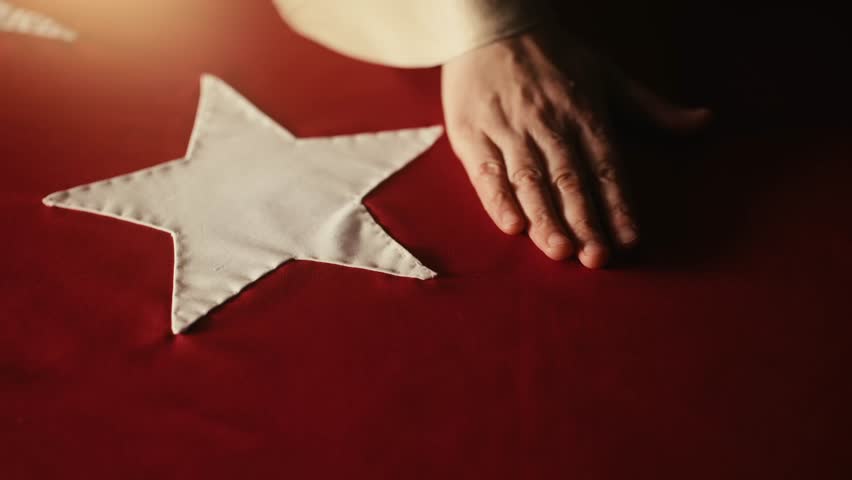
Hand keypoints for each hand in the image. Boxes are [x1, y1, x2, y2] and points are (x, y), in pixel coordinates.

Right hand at [441, 26, 710, 267]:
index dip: (619, 205)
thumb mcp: (608, 75)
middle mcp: (549, 126)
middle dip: (584, 221)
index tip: (630, 240)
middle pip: (569, 181)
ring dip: (545, 218)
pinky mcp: (474, 136)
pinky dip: (497, 200)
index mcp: (585, 115)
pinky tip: (511, 226)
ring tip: (559, 250)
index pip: (606, 168)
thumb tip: (705, 121)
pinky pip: (486, 174)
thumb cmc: (555, 56)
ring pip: (530, 182)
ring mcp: (509, 132)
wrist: (493, 25)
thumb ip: (653, 109)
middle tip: (596, 257)